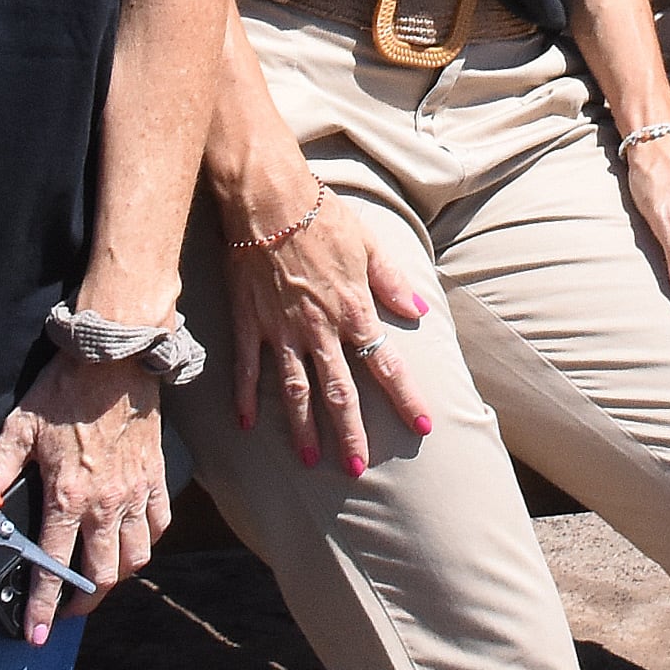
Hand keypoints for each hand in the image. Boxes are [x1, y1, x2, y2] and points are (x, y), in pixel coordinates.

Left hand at [0, 351, 170, 641]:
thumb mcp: (19, 429)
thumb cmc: (65, 391)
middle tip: (66, 612)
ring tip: (98, 581)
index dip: (44, 607)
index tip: (38, 634)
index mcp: (68, 498)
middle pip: (103, 576)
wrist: (116, 359)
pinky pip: (159, 524)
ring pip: (136, 557)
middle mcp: (106, 504)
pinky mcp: (155, 477)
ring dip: (117, 576)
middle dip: (83, 603)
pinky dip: (147, 541)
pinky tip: (131, 541)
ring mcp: (135, 492)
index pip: (54, 568)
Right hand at [222, 177, 440, 473]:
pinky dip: (246, 397)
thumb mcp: (368, 244)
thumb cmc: (321, 216)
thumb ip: (391, 281)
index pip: (386, 364)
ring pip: (295, 390)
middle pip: (339, 392)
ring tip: (311, 459)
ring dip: (304, 428)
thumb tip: (419, 307)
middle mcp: (320, 329)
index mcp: (353, 310)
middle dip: (351, 434)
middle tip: (357, 469)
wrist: (268, 200)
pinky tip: (246, 424)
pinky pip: (248, 368)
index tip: (423, 425)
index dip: (406, 397)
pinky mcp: (250, 323)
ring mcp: (282, 330)